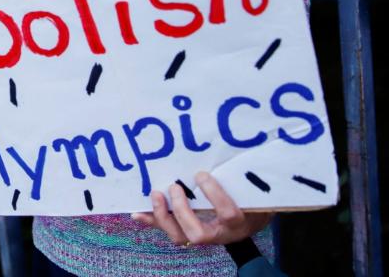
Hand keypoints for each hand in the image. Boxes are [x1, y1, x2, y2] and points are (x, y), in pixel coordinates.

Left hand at [131, 172, 272, 245]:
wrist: (249, 223)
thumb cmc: (250, 202)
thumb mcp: (251, 192)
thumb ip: (240, 179)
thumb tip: (226, 150)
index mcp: (238, 222)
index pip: (227, 214)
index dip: (214, 195)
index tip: (201, 175)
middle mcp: (219, 235)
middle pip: (197, 234)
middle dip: (181, 211)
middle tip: (174, 187)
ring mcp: (202, 236)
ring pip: (179, 236)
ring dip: (163, 216)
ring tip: (155, 194)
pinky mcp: (187, 234)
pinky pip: (168, 230)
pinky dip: (152, 221)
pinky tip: (137, 213)